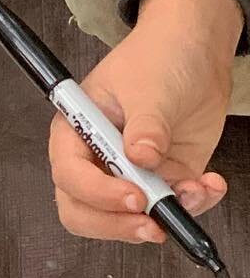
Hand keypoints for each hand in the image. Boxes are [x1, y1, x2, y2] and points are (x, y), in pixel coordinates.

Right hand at [47, 0, 241, 242]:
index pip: (70, 175)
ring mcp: (129, 173)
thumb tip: (141, 159)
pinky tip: (208, 184)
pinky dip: (192, 206)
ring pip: (125, 220)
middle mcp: (95, 157)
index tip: (134, 196)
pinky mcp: (162, 179)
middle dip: (116, 224)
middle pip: (83, 211)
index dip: (97, 193)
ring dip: (161, 217)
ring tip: (194, 190)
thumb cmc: (156, 58)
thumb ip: (146, 126)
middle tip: (151, 223)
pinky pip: (171, 210)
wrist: (194, 52)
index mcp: (75, 131)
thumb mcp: (149, 89)